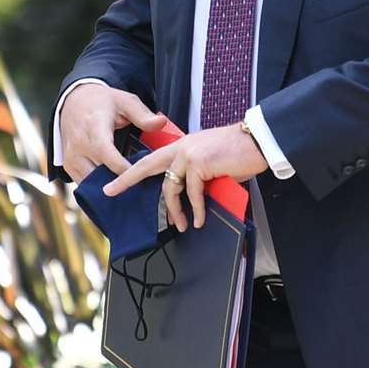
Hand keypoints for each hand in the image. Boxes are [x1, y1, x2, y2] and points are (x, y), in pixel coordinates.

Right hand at [58, 84, 167, 182]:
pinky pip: (84, 184)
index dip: (122, 168)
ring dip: (110, 187)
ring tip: (130, 190)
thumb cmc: (103, 102)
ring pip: (91, 182)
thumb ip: (142, 115)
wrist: (73, 102)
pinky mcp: (68, 165)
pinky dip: (99, 188)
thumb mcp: (125, 101)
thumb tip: (161, 123)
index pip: (106, 153)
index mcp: (94, 127)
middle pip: (99, 172)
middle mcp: (79, 144)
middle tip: (142, 189)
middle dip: (120, 182)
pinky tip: (116, 187)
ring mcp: (71, 156)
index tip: (141, 176)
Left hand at [104, 124, 267, 231]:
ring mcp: (188, 153)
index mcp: (182, 145)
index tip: (116, 180)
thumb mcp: (211, 163)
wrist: (257, 142)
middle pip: (147, 166)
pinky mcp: (198, 163)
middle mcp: (181, 147)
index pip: (152, 159)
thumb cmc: (238, 153)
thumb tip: (191, 196)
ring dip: (176, 210)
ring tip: (181, 225)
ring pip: (171, 186)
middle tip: (111, 191)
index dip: (134, 170)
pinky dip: (196, 209)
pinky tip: (199, 219)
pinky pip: (192, 192)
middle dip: (126, 179)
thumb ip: (196, 175)